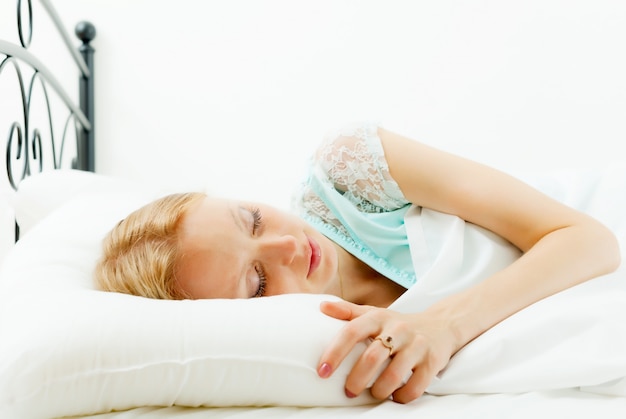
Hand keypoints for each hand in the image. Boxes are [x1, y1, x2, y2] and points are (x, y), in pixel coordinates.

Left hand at [317, 300, 456, 403]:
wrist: (440, 326)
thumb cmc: (397, 325)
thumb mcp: (374, 314)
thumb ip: (349, 312)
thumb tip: (322, 306)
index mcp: (378, 317)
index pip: (352, 332)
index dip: (335, 352)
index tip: (322, 371)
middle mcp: (398, 329)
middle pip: (372, 358)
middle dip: (356, 380)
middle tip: (349, 391)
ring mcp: (417, 345)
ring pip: (393, 375)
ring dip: (379, 391)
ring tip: (373, 394)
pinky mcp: (432, 361)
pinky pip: (415, 387)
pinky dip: (402, 397)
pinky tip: (395, 396)